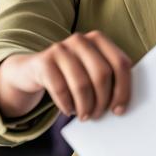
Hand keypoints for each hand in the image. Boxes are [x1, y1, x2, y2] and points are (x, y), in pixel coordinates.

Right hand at [0, 31, 132, 120]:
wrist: (33, 69)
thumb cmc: (70, 74)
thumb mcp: (89, 71)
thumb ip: (106, 80)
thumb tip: (120, 107)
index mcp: (98, 39)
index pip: (120, 63)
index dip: (123, 89)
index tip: (119, 109)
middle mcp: (80, 40)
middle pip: (102, 74)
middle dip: (102, 100)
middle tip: (98, 115)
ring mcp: (61, 48)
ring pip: (81, 84)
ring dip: (85, 106)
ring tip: (84, 116)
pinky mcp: (44, 61)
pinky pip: (61, 89)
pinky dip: (67, 105)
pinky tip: (68, 110)